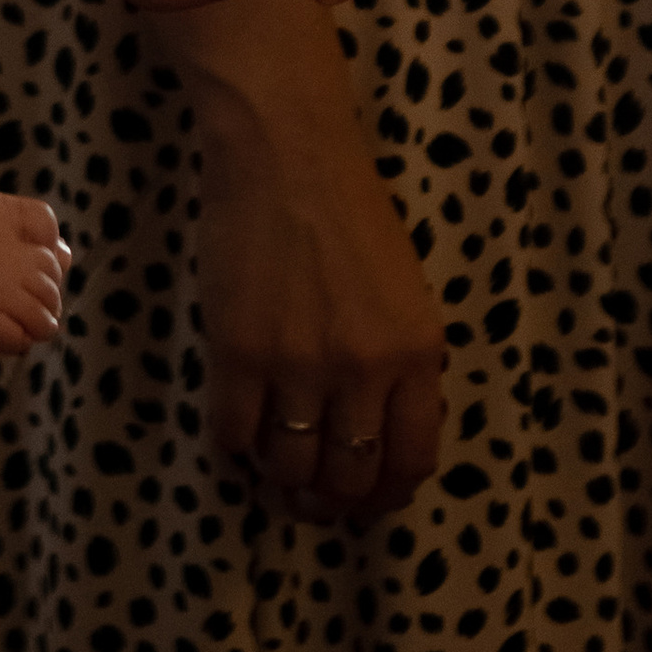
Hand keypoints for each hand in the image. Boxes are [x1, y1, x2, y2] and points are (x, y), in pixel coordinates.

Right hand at [156, 0, 446, 515]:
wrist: (284, 148)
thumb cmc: (348, 205)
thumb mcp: (404, 289)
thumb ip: (402, 363)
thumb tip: (379, 436)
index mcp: (417, 353)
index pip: (411, 462)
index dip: (386, 498)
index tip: (367, 503)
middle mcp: (364, 370)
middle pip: (348, 477)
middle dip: (330, 503)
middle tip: (311, 502)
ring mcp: (298, 364)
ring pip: (290, 467)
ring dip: (281, 484)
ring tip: (273, 477)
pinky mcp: (238, 351)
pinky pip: (234, 434)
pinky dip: (236, 450)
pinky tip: (237, 438)